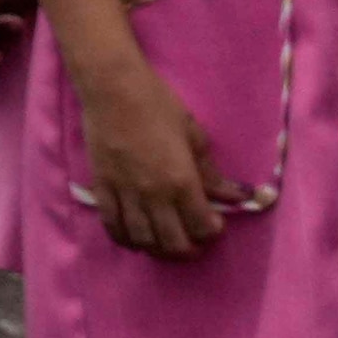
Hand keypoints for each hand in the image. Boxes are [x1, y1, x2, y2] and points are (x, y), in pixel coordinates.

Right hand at [75, 56, 235, 257]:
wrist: (112, 88)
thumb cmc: (158, 105)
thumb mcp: (194, 135)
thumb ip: (211, 172)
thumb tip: (235, 196)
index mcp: (181, 180)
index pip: (200, 225)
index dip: (211, 231)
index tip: (215, 223)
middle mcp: (153, 194)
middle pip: (172, 242)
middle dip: (188, 249)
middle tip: (194, 242)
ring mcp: (124, 193)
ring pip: (142, 240)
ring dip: (158, 249)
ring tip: (166, 243)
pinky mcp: (102, 188)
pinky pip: (112, 225)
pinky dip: (125, 238)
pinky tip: (136, 237)